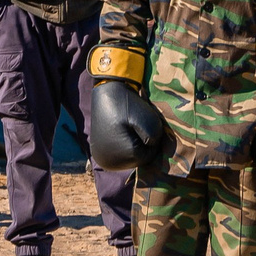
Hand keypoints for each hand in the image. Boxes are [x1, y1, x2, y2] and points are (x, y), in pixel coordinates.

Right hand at [85, 46, 170, 170]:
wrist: (107, 91)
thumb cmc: (128, 104)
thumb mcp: (149, 120)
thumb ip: (155, 137)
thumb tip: (154, 149)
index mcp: (120, 157)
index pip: (148, 157)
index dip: (153, 140)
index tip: (145, 123)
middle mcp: (109, 163)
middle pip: (138, 159)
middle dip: (143, 143)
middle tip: (137, 124)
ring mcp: (102, 159)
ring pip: (130, 158)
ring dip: (135, 144)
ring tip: (129, 126)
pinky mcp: (100, 153)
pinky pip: (120, 155)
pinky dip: (125, 145)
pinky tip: (122, 130)